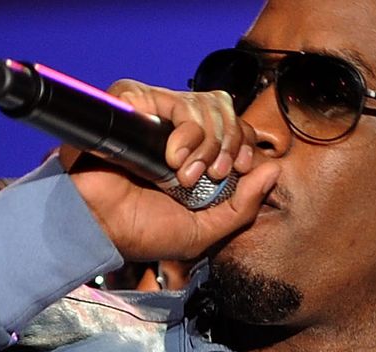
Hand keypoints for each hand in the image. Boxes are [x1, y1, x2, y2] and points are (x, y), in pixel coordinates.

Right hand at [63, 80, 281, 262]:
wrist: (100, 229)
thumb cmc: (145, 232)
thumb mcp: (205, 232)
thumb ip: (244, 207)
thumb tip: (274, 171)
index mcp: (198, 155)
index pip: (237, 128)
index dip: (243, 143)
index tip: (237, 168)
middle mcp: (178, 131)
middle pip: (224, 109)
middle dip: (225, 143)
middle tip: (210, 175)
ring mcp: (154, 116)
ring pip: (200, 101)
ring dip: (202, 140)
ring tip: (181, 172)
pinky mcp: (129, 107)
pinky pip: (163, 95)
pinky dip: (177, 125)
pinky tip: (169, 154)